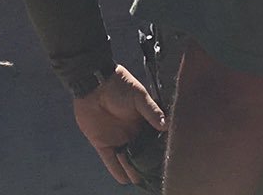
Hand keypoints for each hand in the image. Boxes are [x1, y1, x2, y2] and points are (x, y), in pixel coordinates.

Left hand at [72, 67, 166, 185]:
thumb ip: (151, 111)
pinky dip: (117, 171)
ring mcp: (118, 140)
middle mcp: (133, 135)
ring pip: (128, 163)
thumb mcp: (139, 96)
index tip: (168, 161)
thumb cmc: (119, 85)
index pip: (155, 143)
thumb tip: (167, 125)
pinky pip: (111, 162)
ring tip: (141, 178)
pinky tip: (125, 179)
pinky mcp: (103, 144)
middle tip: (154, 174)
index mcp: (144, 124)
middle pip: (143, 156)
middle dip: (148, 166)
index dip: (160, 152)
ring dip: (134, 170)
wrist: (94, 83)